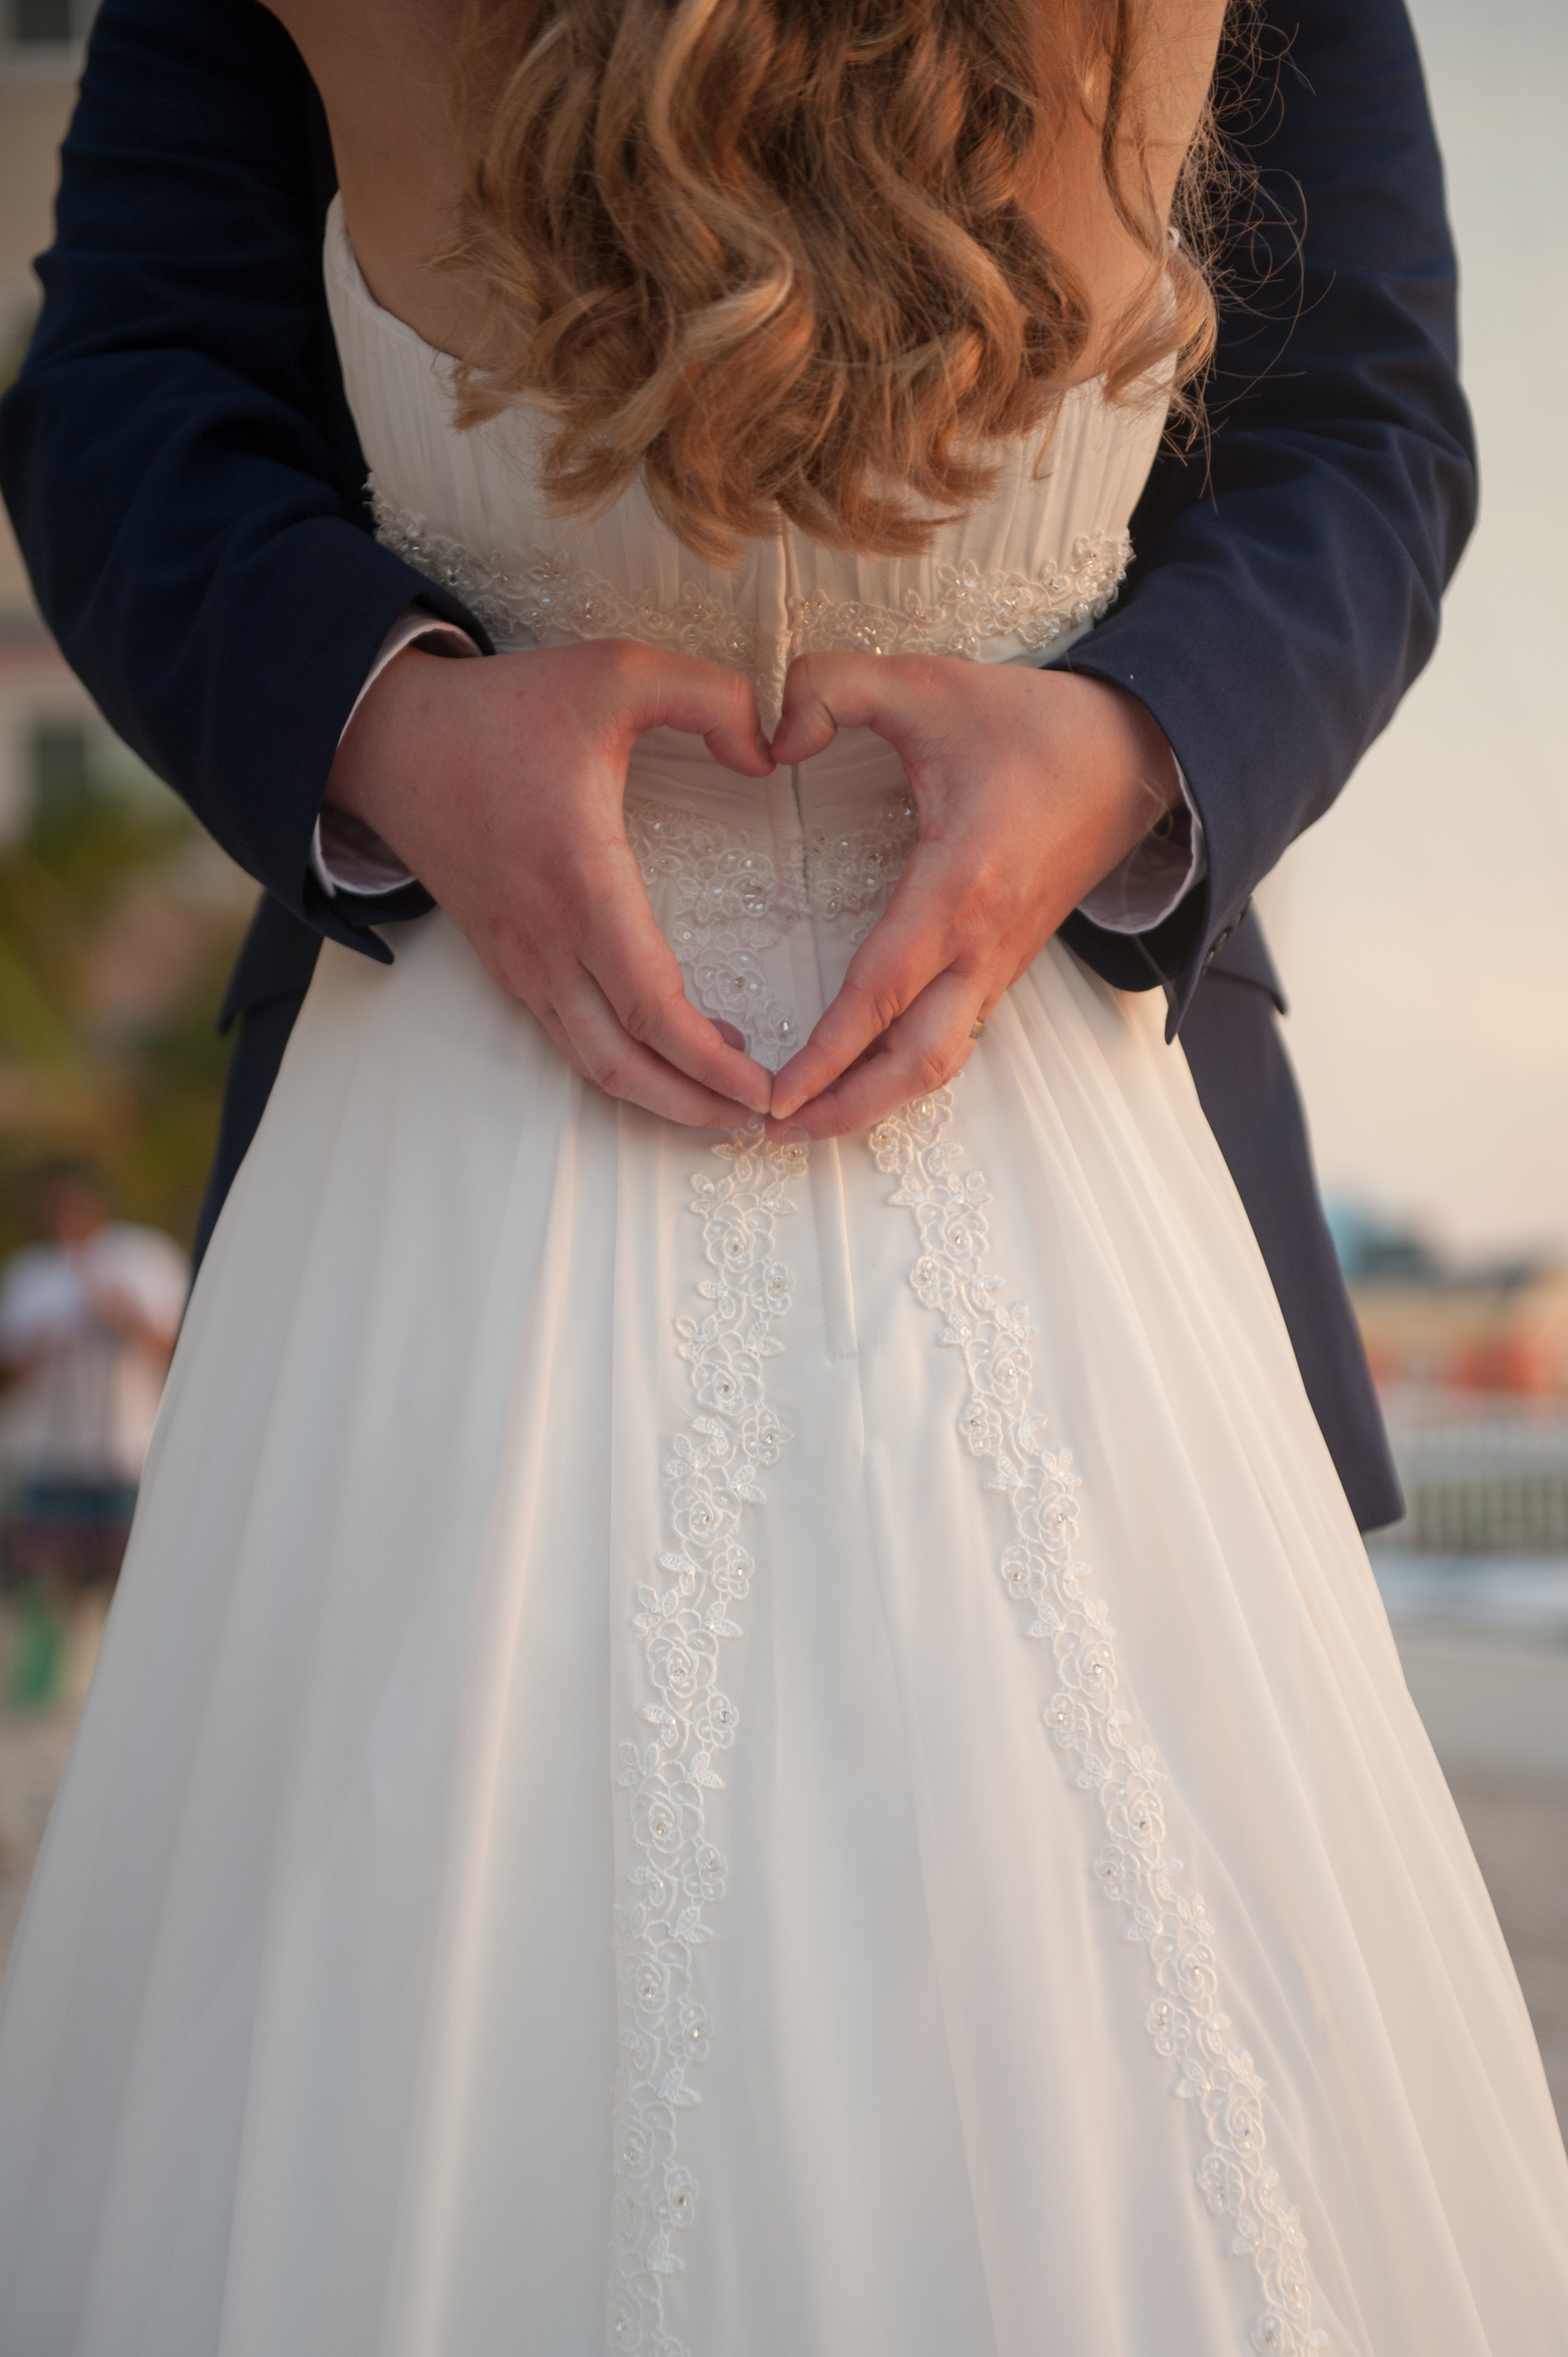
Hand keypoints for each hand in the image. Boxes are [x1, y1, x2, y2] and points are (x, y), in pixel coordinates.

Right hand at [325, 638, 776, 1127]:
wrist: (389, 739)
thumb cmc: (502, 710)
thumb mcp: (615, 670)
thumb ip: (709, 696)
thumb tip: (771, 749)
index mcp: (580, 881)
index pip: (651, 1006)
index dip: (711, 1063)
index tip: (767, 1087)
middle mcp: (546, 940)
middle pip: (623, 1063)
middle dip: (694, 1106)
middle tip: (760, 1118)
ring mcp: (520, 959)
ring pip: (591, 1062)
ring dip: (660, 1093)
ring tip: (726, 1097)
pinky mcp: (507, 961)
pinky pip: (568, 1036)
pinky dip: (624, 1060)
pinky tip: (673, 1045)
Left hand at [765, 657, 1180, 1138]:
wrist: (1138, 751)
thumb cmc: (1034, 725)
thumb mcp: (927, 682)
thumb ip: (833, 688)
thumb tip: (769, 736)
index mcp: (960, 886)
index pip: (881, 993)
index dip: (825, 1053)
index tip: (775, 1095)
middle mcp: (985, 942)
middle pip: (915, 1062)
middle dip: (844, 1108)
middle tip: (771, 1131)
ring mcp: (1001, 960)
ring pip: (940, 1060)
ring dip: (875, 1100)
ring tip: (807, 1119)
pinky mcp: (1007, 961)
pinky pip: (955, 1034)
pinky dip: (905, 1069)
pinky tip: (860, 1075)